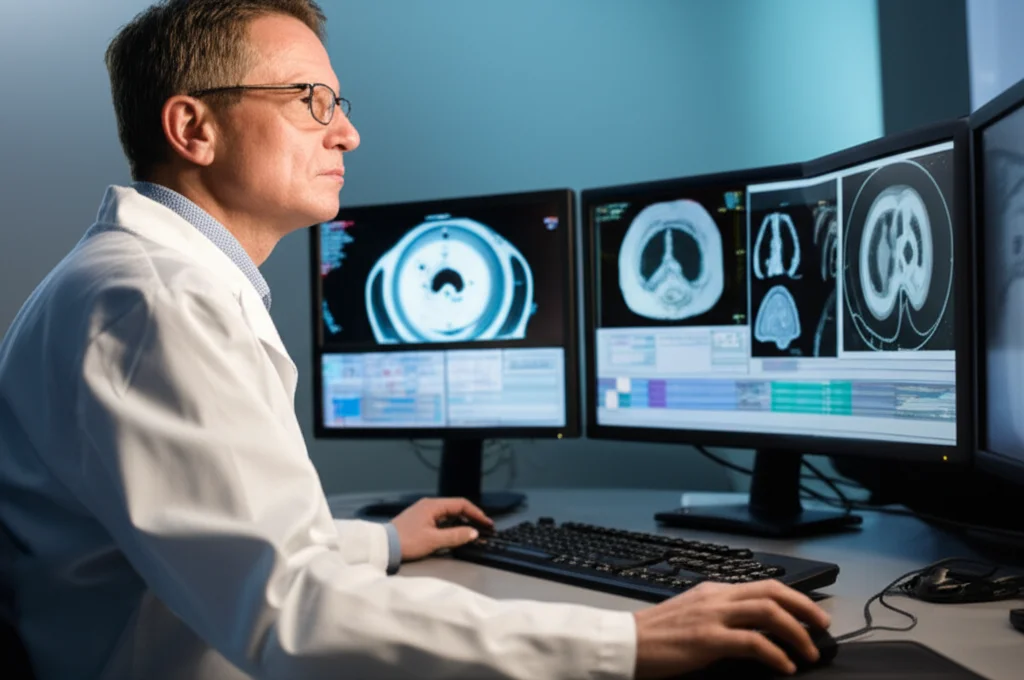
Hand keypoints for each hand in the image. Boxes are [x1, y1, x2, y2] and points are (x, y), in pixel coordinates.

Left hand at [390, 497, 494, 561]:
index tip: (487, 523)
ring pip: (448, 514)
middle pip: (456, 508)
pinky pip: (440, 519)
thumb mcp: (434, 540)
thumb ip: (456, 536)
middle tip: (483, 528)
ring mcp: (423, 512)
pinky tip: (454, 534)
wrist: (383, 546)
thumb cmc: (407, 542)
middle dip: (471, 517)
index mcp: (433, 505)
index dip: (477, 514)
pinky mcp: (419, 520)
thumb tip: (474, 532)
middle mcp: (429, 505)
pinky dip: (451, 525)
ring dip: (461, 522)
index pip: (461, 504)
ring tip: (472, 532)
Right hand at [632, 579, 830, 678]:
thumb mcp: (692, 617)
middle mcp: (717, 597)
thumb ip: (720, 618)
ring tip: (809, 651)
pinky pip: (753, 643)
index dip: (794, 598)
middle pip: (773, 592)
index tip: (811, 614)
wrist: (625, 642)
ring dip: (797, 632)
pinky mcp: (707, 639)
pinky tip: (784, 666)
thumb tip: (752, 633)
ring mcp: (712, 616)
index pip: (764, 586)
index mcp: (714, 591)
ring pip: (769, 613)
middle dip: (805, 608)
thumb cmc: (655, 636)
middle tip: (823, 627)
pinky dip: (775, 654)